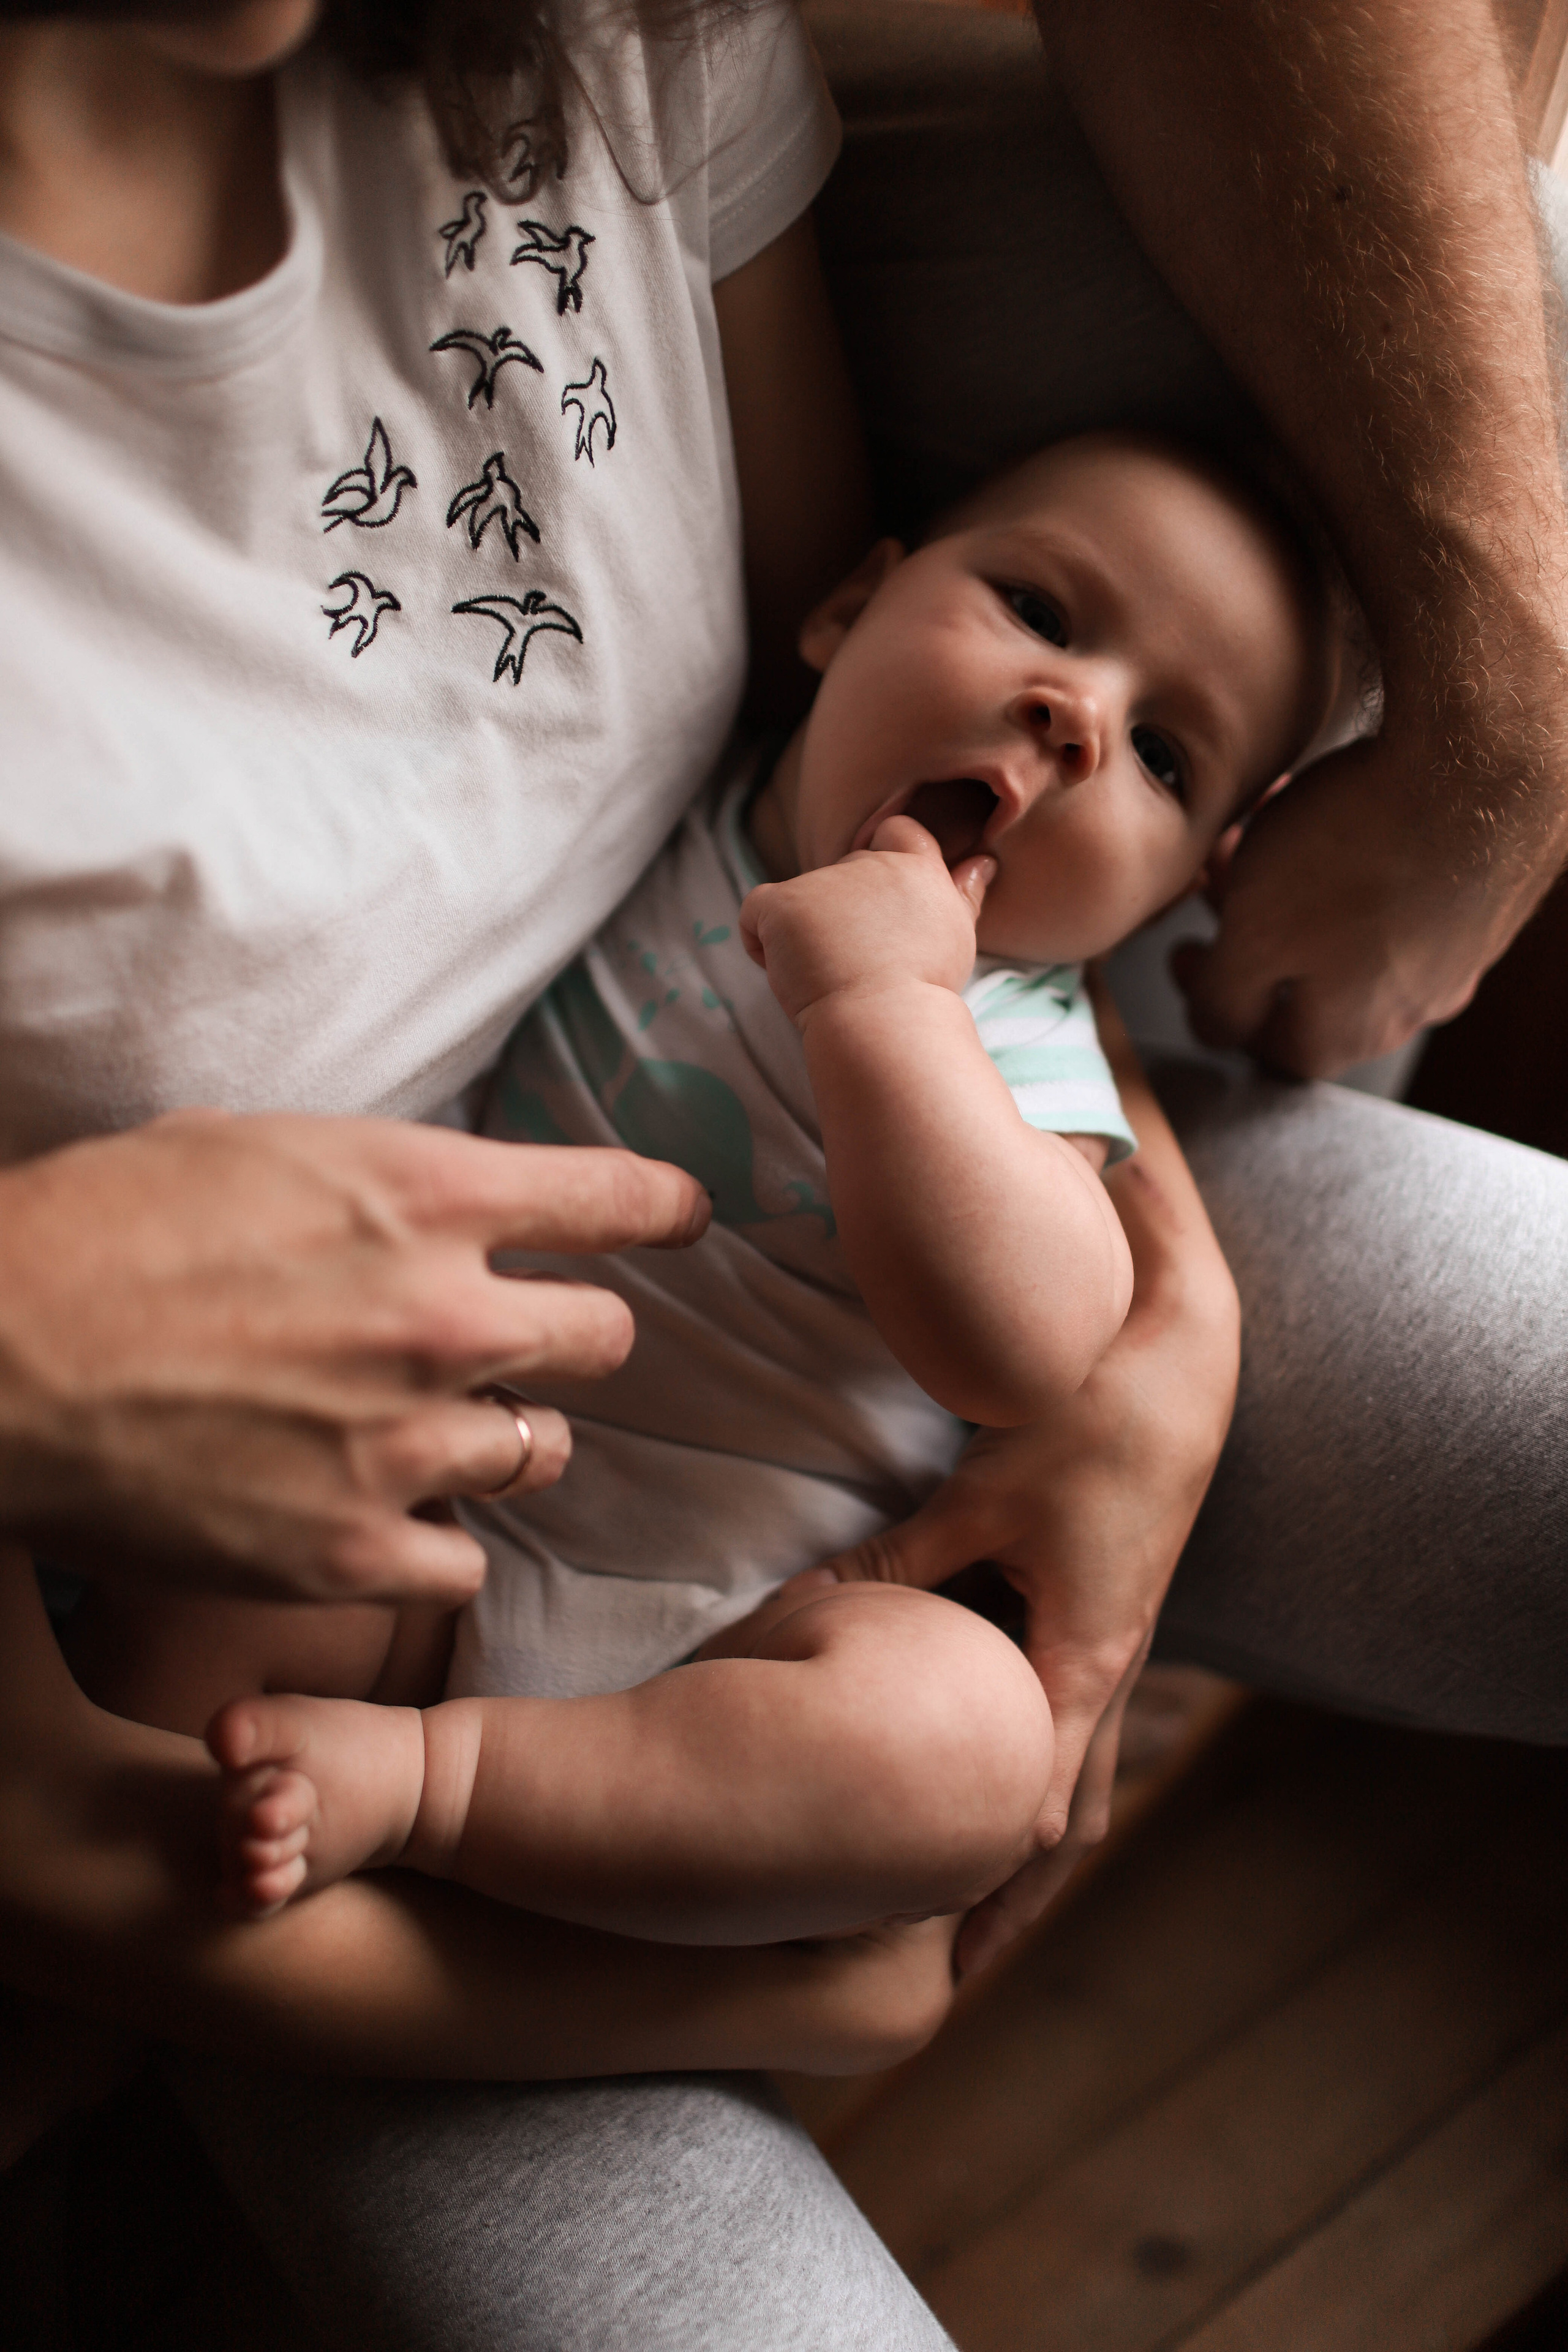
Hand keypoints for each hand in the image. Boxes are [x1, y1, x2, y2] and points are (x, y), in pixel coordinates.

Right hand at [0, 1111, 708, 1602]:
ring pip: (543, 1452)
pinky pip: (465, 1565)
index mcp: (425, 1195)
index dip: (666, 1210)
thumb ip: (381, 1183)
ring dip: (503, 1439)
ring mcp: (404, 1443)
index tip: (684, 1219)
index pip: (618, 1199)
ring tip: (427, 1432)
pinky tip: (382, 1519)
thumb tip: (441, 1201)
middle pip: (610, 1338)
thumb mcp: (258, 1148)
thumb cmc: (100, 1227)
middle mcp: (443, 1318)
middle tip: (524, 1342)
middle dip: (575, 1336)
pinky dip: (434, 1543)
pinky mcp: (350, 1551)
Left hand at [739, 817, 992, 1026]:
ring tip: (833, 977)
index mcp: (916, 867)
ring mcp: (823, 881)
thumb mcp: (955, 934)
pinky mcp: (784, 902)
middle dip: (844, 913)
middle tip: (862, 964)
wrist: (887, 1022)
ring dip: (808, 935)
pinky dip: (761, 942)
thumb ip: (964, 893)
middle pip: (844, 874)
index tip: (879, 910)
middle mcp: (871, 863)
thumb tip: (983, 861)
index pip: (898, 832)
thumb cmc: (924, 990)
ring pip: (802, 901)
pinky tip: (788, 972)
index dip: (883, 860)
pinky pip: (755, 912)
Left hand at [820, 1119, 1238, 1976]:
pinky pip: (1074, 1725)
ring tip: (979, 1920)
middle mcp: (1108, 1674)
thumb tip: (804, 1617)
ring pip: (1079, 1784)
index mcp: (1082, 1660)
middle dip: (1011, 1909)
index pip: (1030, 1812)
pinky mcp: (1107, 1618)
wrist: (1181, 1368)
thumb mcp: (983, 1498)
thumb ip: (900, 1567)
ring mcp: (1117, 1650)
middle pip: (1064, 1827)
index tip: (925, 1962)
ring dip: (1033, 1853)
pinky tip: (1000, 1788)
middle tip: (951, 1988)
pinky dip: (1040, 1776)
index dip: (978, 1893)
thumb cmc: (1085, 1425)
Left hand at [1175, 655, 1567, 1081]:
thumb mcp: (1256, 936)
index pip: (1272, 1050)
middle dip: (1253, 932)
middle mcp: (1414, 1001)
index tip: (1188, 957)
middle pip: (1311, 986)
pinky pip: (1396, 887)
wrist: (1484, 761)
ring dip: (1295, 887)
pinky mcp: (1479, 885)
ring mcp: (1455, 944)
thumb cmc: (1362, 851)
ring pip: (1351, 930)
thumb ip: (1226, 998)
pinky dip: (1347, 856)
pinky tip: (1326, 808)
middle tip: (1221, 880)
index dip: (1216, 1005)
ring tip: (1263, 829)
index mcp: (1352, 1031)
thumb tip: (1213, 1029)